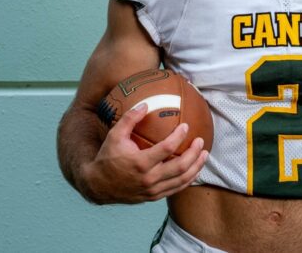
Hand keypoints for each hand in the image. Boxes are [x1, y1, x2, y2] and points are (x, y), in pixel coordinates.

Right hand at [79, 104, 208, 203]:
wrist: (97, 185)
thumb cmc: (107, 158)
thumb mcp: (114, 135)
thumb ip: (129, 119)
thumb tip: (145, 104)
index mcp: (140, 163)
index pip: (166, 149)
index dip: (179, 136)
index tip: (186, 126)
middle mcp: (148, 179)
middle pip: (180, 167)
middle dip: (194, 153)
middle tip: (201, 141)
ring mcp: (152, 190)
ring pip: (181, 180)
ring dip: (196, 167)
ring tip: (204, 154)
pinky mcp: (153, 197)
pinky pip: (175, 189)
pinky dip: (188, 179)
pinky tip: (194, 169)